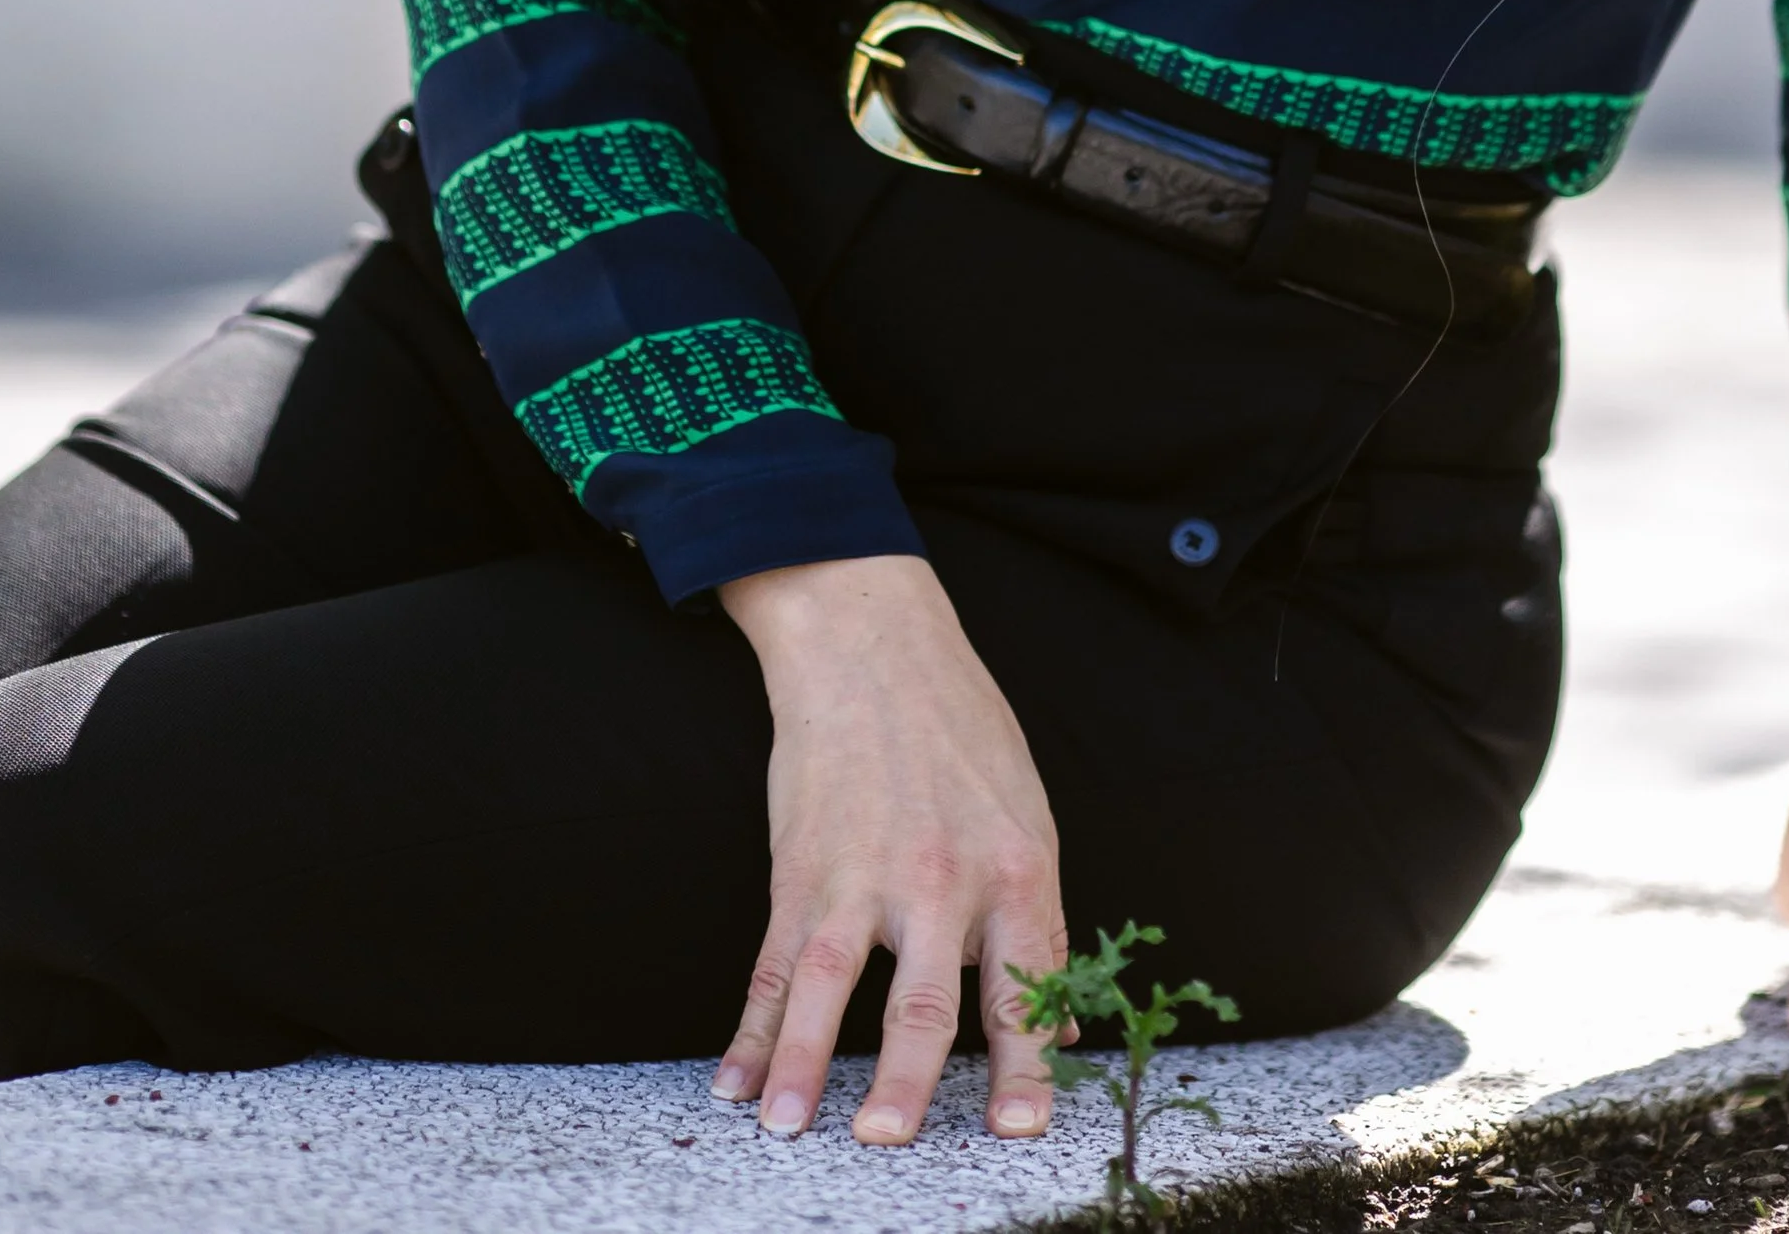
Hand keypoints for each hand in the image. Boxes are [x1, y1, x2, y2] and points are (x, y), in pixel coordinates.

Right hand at [713, 552, 1067, 1145]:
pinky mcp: (802, 867)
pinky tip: (737, 1078)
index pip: (1026, 986)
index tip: (1019, 1129)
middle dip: (908, 1084)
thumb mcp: (1025, 813)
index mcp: (1015, 869)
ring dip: (806, 1066)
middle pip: (926, 1002)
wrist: (875, 644)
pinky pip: (775, 962)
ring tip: (788, 1129)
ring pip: (833, 988)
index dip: (1026, 1065)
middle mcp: (941, 878)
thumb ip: (1031, 918)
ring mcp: (864, 874)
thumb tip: (1051, 1024)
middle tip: (890, 1142)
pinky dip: (753, 1028)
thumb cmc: (959, 728)